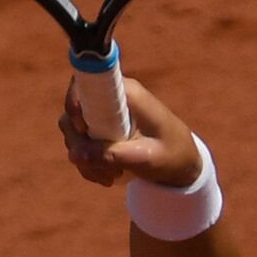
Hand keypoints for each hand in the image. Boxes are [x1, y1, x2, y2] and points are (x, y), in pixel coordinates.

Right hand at [58, 78, 202, 188]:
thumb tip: (75, 154)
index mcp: (128, 93)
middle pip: (73, 113)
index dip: (75, 100)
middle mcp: (112, 99)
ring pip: (74, 133)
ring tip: (112, 176)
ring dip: (86, 160)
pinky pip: (81, 145)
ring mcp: (104, 115)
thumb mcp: (146, 158)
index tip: (83, 129)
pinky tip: (109, 177)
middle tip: (100, 167)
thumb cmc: (172, 154)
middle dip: (81, 145)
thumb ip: (112, 156)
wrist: (183, 162)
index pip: (89, 79)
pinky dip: (89, 164)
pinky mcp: (100, 130)